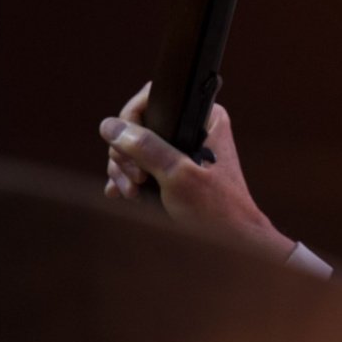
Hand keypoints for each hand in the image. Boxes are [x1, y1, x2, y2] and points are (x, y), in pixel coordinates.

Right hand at [101, 83, 294, 260]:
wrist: (232, 242)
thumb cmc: (216, 209)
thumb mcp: (177, 175)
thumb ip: (146, 148)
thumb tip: (109, 126)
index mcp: (205, 118)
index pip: (153, 99)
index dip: (131, 121)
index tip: (127, 149)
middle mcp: (193, 128)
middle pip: (138, 126)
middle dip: (126, 154)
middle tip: (135, 180)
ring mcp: (181, 150)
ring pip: (134, 147)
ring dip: (125, 170)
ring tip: (132, 193)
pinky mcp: (172, 170)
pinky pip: (140, 166)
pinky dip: (128, 179)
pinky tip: (123, 194)